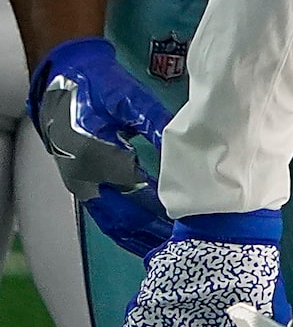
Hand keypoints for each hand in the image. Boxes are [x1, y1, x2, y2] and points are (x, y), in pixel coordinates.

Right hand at [29, 36, 174, 256]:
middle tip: (191, 245)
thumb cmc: (97, 87)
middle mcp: (86, 179)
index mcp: (92, 160)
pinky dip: (132, 229)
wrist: (66, 77)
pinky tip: (154, 237)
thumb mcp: (126, 100)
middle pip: (125, 219)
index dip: (162, 210)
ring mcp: (87, 184)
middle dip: (157, 234)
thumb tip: (183, 142)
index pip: (133, 195)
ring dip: (144, 236)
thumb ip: (153, 122)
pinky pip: (112, 216)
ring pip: (118, 222)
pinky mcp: (90, 183)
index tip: (192, 220)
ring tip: (177, 249)